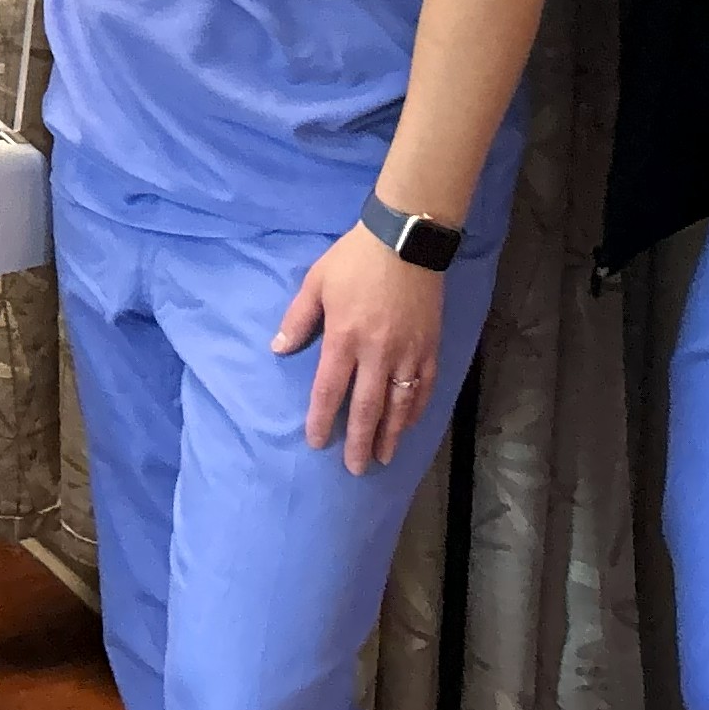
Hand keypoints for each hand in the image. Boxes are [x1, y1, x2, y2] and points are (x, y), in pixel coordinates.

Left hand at [273, 225, 449, 474]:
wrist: (406, 240)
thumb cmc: (355, 259)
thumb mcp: (316, 282)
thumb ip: (298, 319)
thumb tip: (279, 349)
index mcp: (344, 338)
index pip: (330, 390)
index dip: (322, 420)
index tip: (317, 442)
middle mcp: (377, 353)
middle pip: (367, 408)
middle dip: (359, 442)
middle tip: (356, 468)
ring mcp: (407, 353)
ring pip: (399, 405)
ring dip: (390, 435)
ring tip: (382, 458)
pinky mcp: (430, 347)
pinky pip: (423, 387)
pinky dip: (416, 410)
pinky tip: (407, 425)